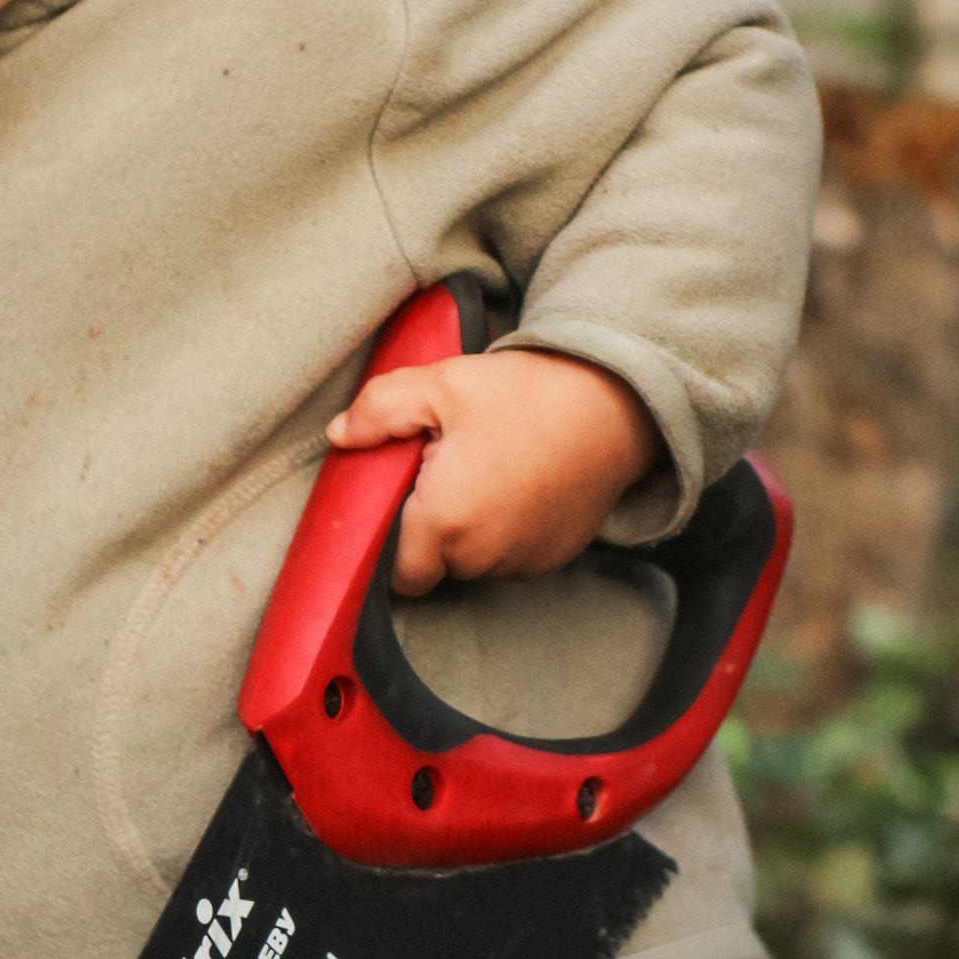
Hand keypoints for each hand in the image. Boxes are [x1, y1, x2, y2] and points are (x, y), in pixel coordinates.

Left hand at [324, 345, 660, 597]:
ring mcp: (524, 562)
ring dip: (470, 534)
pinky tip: (515, 486)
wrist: (618, 403)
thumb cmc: (527, 395)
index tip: (401, 506)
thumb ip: (379, 410)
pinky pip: (513, 558)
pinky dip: (507, 532)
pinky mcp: (555, 556)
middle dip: (430, 531)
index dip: (390, 544)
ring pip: (475, 564)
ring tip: (484, 474)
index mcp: (444, 524)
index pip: (397, 574)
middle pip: (434, 567)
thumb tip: (340, 434)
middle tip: (444, 473)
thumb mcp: (441, 385)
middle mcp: (483, 556)